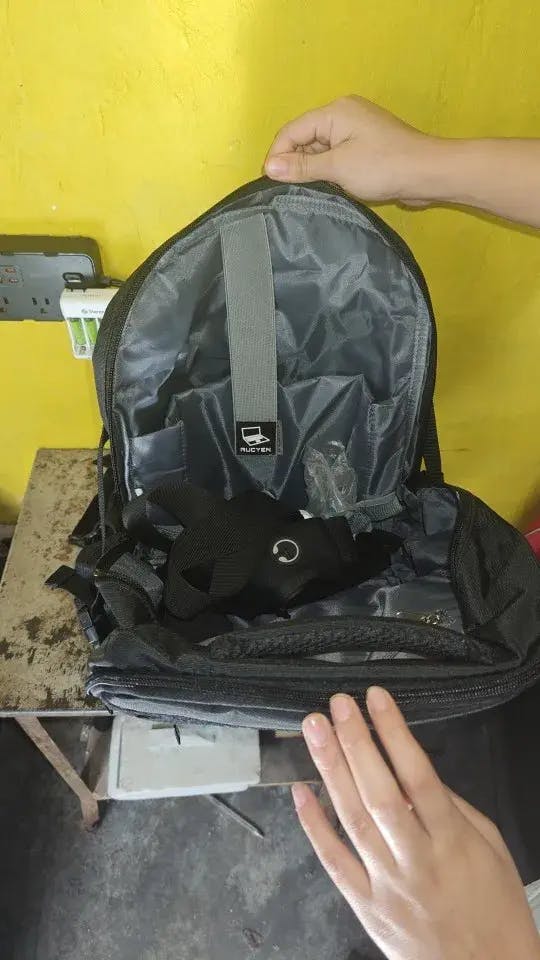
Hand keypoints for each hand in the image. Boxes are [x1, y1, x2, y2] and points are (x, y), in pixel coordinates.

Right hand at [264, 95, 431, 203]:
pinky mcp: (366, 147)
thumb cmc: (383, 167)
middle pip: (305, 138)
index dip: (277, 156)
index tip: (270, 184)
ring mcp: (356, 131)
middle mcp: (343, 115)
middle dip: (295, 164)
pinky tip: (328, 189)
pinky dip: (329, 172)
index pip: (292, 130)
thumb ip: (302, 166)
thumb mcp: (337, 168)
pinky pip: (337, 157)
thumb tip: (269, 167)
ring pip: (321, 150)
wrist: (428, 174)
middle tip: (288, 193)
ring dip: (313, 171)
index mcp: (334, 112)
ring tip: (307, 194)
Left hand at [293, 689, 539, 959]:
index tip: (376, 699)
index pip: (418, 775)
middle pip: (379, 793)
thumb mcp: (490, 847)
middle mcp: (416, 860)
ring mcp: (387, 884)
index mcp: (452, 841)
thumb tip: (415, 773)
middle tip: (335, 705)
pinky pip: (335, 862)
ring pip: (352, 819)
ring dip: (330, 769)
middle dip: (355, 743)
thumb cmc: (493, 908)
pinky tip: (300, 791)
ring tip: (313, 730)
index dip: (394, 733)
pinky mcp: (366, 906)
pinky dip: (314, 826)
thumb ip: (452, 808)